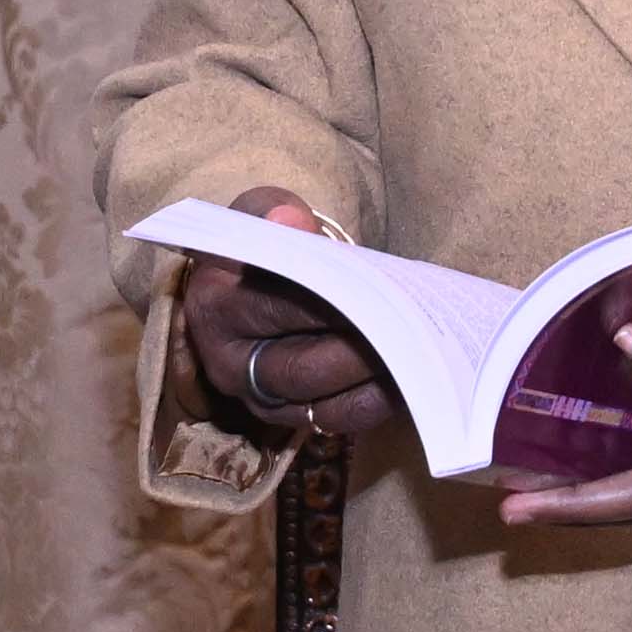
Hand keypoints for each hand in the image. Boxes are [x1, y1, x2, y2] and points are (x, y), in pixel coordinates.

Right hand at [178, 191, 394, 449]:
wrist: (251, 283)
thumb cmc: (262, 246)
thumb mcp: (259, 214)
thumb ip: (274, 211)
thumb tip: (291, 220)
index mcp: (214, 308)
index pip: (276, 309)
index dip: (331, 302)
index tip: (377, 292)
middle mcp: (228, 364)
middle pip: (301, 367)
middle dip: (361, 349)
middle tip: (409, 329)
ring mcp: (258, 399)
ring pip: (320, 401)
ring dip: (373, 381)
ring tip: (417, 355)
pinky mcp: (289, 419)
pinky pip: (336, 420)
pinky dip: (375, 403)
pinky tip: (411, 379)